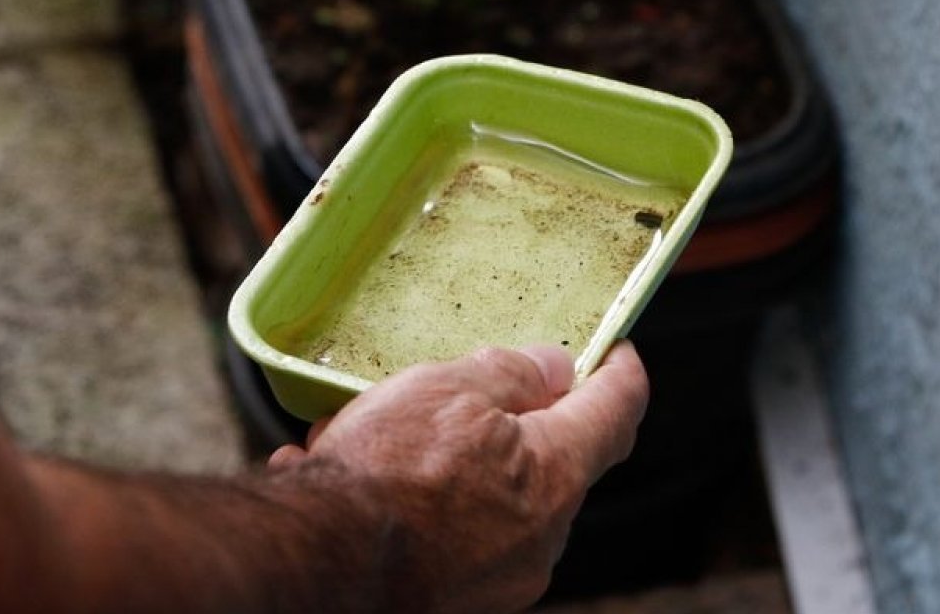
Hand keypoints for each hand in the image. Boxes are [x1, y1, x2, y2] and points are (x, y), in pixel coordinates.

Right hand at [268, 341, 649, 613]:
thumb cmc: (384, 473)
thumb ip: (511, 373)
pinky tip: (361, 480)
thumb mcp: (448, 388)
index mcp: (556, 474)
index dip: (620, 370)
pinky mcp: (461, 597)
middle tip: (459, 389)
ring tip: (376, 435)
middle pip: (550, 458)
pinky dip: (419, 503)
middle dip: (509, 419)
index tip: (614, 350)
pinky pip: (451, 533)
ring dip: (449, 460)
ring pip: (492, 495)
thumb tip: (553, 368)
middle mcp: (543, 536)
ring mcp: (504, 576)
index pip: (618, 411)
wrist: (319, 563)